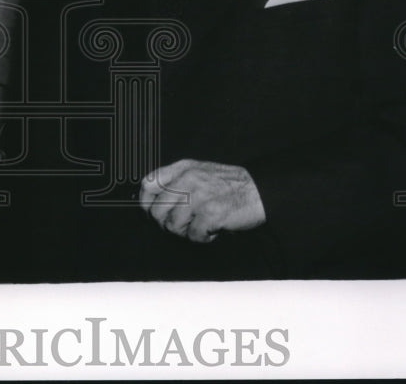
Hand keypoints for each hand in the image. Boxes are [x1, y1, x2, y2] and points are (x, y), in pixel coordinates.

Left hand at [139, 159, 265, 242]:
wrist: (259, 190)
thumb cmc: (228, 184)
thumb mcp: (199, 171)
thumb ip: (176, 179)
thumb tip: (151, 199)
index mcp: (183, 168)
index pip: (148, 184)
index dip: (146, 203)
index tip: (151, 213)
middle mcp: (189, 179)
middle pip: (157, 210)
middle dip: (166, 223)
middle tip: (182, 224)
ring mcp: (200, 196)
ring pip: (173, 225)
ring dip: (186, 231)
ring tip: (200, 225)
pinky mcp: (211, 213)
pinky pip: (193, 235)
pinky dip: (202, 238)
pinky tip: (211, 231)